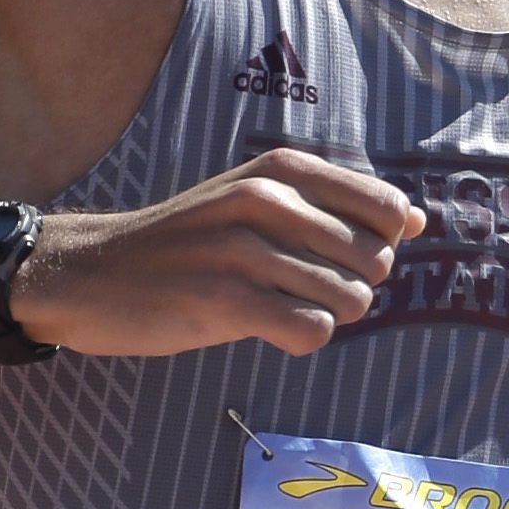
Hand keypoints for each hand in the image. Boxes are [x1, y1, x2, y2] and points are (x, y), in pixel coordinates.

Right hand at [10, 149, 423, 358]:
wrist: (90, 272)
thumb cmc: (187, 242)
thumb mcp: (255, 200)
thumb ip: (335, 206)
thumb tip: (419, 221)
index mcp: (280, 169)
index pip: (388, 209)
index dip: (378, 246)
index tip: (333, 257)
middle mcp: (267, 199)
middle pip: (377, 260)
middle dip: (354, 286)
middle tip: (299, 290)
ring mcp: (245, 249)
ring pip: (351, 299)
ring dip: (326, 317)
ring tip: (278, 308)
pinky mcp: (224, 301)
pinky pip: (313, 330)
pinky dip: (301, 338)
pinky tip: (265, 328)